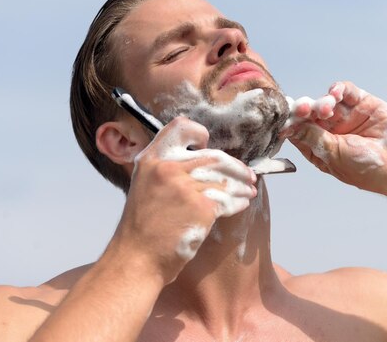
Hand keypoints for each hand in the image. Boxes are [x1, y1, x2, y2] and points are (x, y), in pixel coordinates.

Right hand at [111, 116, 256, 283]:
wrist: (137, 259)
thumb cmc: (142, 228)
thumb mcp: (145, 185)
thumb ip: (167, 169)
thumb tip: (200, 161)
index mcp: (153, 159)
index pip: (180, 127)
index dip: (198, 133)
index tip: (208, 145)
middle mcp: (168, 168)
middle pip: (213, 156)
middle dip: (235, 166)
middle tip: (248, 175)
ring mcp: (185, 187)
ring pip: (224, 178)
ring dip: (241, 185)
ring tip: (249, 190)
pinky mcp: (201, 207)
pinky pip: (228, 199)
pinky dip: (238, 201)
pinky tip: (242, 204)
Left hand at [285, 82, 386, 194]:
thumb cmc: (366, 168)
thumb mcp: (332, 154)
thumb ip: (312, 137)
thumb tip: (289, 127)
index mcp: (320, 148)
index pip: (299, 131)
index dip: (291, 123)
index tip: (284, 119)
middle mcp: (332, 131)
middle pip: (309, 114)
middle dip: (303, 110)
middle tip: (301, 109)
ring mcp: (347, 117)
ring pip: (326, 101)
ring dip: (321, 102)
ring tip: (325, 109)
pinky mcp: (363, 104)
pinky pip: (346, 91)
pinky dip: (338, 89)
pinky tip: (335, 94)